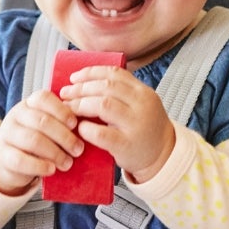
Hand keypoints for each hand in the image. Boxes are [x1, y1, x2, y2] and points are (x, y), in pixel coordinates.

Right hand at [0, 89, 84, 195]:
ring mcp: (7, 135)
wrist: (10, 160)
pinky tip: (51, 170)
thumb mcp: (47, 126)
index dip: (62, 111)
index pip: (44, 99)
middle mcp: (16, 115)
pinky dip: (39, 166)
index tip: (76, 124)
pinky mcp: (3, 156)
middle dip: (64, 136)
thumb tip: (87, 128)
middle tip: (78, 149)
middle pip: (42, 121)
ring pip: (33, 141)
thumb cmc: (37, 140)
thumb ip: (61, 122)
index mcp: (29, 103)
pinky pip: (21, 160)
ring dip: (55, 153)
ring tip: (68, 163)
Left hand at [57, 67, 175, 182]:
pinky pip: (102, 133)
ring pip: (103, 105)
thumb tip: (83, 82)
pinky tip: (80, 128)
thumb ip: (120, 93)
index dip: (90, 73)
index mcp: (143, 92)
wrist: (163, 156)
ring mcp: (136, 125)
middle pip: (106, 87)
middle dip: (81, 89)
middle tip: (65, 93)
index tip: (74, 78)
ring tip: (68, 108)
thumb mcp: (139, 105)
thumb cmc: (144, 129)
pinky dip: (87, 129)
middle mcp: (142, 105)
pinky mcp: (127, 145)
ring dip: (80, 104)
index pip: (114, 74)